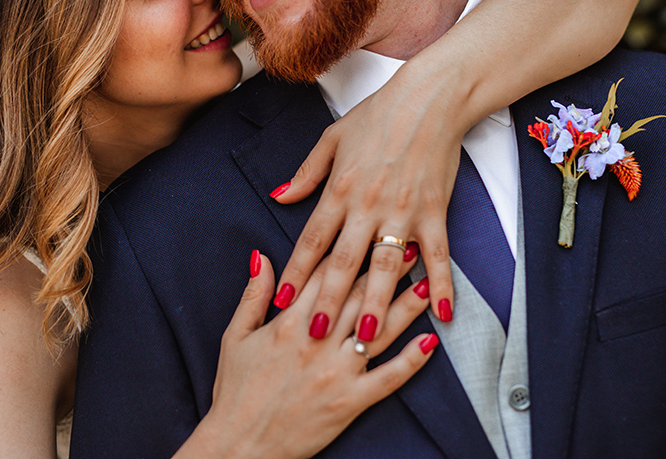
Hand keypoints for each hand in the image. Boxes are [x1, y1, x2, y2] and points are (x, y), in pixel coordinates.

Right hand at [179, 251, 436, 458]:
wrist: (240, 446)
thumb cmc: (234, 391)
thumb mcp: (235, 337)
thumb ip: (253, 295)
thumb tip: (261, 256)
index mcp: (288, 323)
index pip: (324, 276)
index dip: (349, 249)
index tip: (370, 228)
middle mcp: (317, 342)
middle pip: (358, 296)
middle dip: (385, 269)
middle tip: (410, 244)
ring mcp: (336, 373)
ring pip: (378, 331)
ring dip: (406, 306)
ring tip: (427, 283)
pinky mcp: (350, 402)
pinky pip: (389, 378)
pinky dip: (412, 360)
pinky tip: (431, 342)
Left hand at [271, 61, 463, 343]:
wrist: (428, 97)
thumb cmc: (377, 115)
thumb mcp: (331, 138)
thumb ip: (306, 173)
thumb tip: (278, 196)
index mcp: (339, 189)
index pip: (312, 239)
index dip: (296, 273)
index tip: (282, 301)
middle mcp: (367, 205)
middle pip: (344, 262)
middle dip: (328, 301)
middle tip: (315, 336)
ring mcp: (402, 211)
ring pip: (386, 266)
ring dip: (375, 303)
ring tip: (366, 338)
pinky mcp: (434, 211)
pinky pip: (437, 255)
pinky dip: (440, 284)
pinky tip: (441, 313)